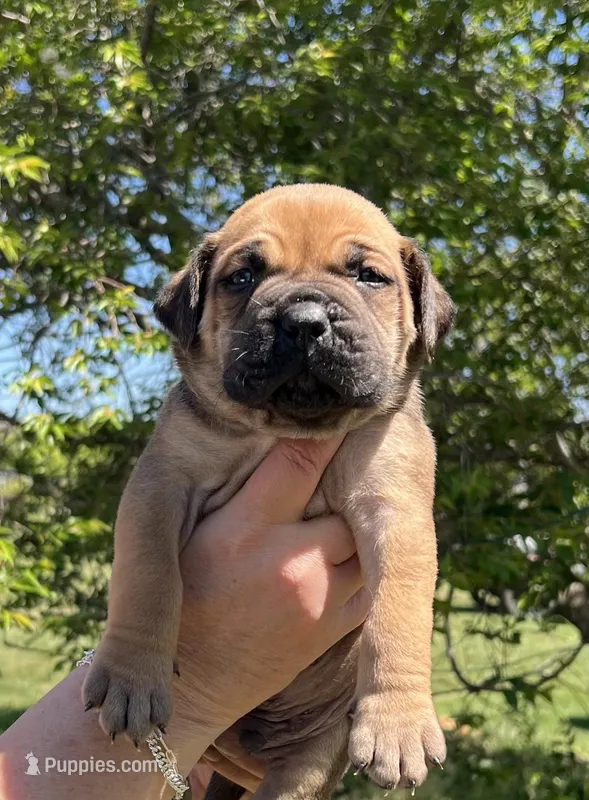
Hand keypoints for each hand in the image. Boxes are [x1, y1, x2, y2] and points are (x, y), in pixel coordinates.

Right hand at [173, 437, 368, 740]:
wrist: (192, 680)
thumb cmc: (187, 595)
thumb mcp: (196, 536)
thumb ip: (239, 490)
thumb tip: (271, 440)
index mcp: (246, 530)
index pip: (297, 461)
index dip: (324, 430)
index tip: (343, 409)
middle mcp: (289, 562)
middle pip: (343, 501)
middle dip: (343, 484)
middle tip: (346, 468)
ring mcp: (318, 599)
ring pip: (362, 541)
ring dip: (355, 525)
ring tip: (351, 509)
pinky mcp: (333, 628)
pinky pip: (368, 584)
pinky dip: (362, 564)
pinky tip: (346, 555)